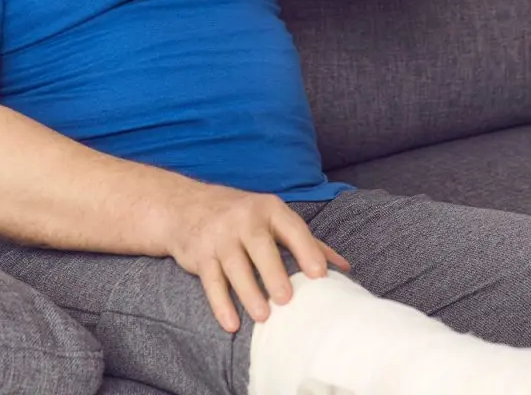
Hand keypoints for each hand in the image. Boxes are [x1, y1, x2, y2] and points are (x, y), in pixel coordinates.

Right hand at [163, 183, 351, 332]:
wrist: (186, 206)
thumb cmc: (242, 217)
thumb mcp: (274, 219)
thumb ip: (308, 242)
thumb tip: (344, 267)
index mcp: (269, 209)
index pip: (292, 228)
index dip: (307, 250)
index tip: (320, 275)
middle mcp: (243, 219)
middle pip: (259, 246)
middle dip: (273, 272)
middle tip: (286, 299)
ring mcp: (220, 236)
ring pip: (234, 265)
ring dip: (248, 292)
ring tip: (263, 316)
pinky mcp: (200, 255)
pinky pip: (211, 281)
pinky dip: (220, 303)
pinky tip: (231, 324)